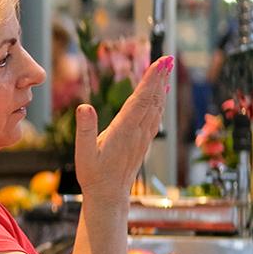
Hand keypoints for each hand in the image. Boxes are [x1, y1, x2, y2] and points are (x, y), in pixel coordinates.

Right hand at [74, 55, 172, 202]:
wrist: (109, 196)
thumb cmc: (94, 174)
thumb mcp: (83, 153)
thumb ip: (85, 129)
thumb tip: (84, 106)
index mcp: (124, 131)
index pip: (141, 100)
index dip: (151, 80)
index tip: (160, 63)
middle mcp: (138, 132)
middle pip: (153, 99)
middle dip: (160, 77)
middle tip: (169, 58)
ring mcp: (143, 137)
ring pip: (156, 107)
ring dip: (161, 87)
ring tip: (166, 69)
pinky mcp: (143, 141)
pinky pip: (155, 116)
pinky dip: (160, 101)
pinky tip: (161, 94)